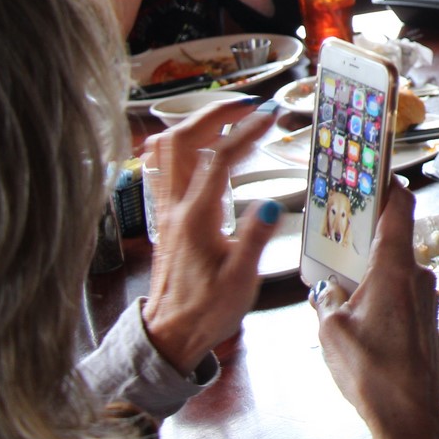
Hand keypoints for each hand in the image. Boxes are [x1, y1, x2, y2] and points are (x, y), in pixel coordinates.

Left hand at [141, 98, 280, 374]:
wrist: (169, 334)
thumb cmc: (206, 311)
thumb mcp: (240, 281)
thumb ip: (254, 239)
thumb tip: (273, 204)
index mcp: (195, 218)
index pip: (218, 159)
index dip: (244, 131)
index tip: (269, 114)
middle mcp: (174, 206)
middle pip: (182, 140)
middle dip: (215, 113)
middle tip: (249, 104)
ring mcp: (166, 208)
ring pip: (166, 148)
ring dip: (196, 123)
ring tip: (229, 116)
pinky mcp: (166, 214)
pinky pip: (165, 164)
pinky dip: (185, 143)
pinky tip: (205, 145)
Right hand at [312, 185, 438, 438]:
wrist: (408, 415)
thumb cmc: (374, 373)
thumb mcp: (330, 330)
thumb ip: (326, 299)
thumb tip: (324, 290)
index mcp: (395, 268)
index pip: (400, 208)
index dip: (388, 184)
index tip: (376, 170)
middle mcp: (417, 276)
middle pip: (394, 238)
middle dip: (366, 233)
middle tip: (340, 229)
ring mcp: (425, 298)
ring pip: (396, 268)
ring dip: (371, 269)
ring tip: (341, 279)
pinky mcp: (425, 319)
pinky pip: (401, 292)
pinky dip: (380, 292)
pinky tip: (359, 311)